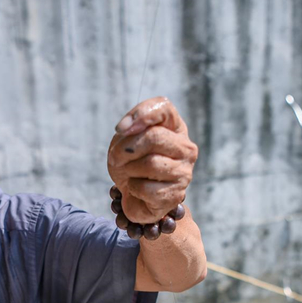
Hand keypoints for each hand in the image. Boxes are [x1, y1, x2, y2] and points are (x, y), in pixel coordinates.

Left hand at [107, 97, 197, 226]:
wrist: (133, 195)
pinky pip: (146, 188)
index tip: (120, 129)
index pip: (164, 108)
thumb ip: (131, 127)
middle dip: (126, 149)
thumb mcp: (126, 139)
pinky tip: (137, 190)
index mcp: (175, 128)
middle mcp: (185, 148)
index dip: (140, 114)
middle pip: (154, 137)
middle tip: (116, 158)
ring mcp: (184, 172)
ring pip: (150, 163)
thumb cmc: (131, 163)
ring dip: (129, 170)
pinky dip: (133, 189)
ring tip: (129, 174)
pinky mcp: (175, 195)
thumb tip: (126, 127)